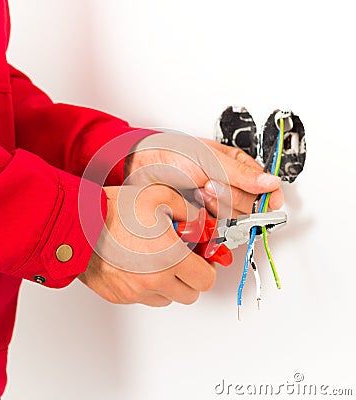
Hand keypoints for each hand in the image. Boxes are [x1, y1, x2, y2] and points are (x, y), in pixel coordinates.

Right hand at [79, 185, 215, 305]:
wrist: (78, 222)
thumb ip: (190, 212)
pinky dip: (145, 286)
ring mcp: (135, 292)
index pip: (206, 280)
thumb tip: (201, 225)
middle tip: (181, 259)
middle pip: (189, 294)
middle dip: (189, 277)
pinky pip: (142, 297)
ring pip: (166, 298)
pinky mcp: (118, 297)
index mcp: (171, 259)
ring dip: (168, 283)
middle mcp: (154, 281)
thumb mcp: (161, 197)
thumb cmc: (115, 210)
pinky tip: (136, 264)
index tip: (202, 259)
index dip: (207, 268)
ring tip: (155, 260)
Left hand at [125, 133, 283, 216]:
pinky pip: (217, 228)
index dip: (268, 198)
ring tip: (198, 190)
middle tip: (210, 183)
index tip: (264, 202)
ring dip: (216, 206)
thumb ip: (242, 174)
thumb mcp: (210, 159)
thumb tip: (272, 183)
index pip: (268, 188)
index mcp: (239, 167)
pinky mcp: (205, 219)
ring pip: (234, 218)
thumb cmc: (175, 154)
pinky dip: (207, 220)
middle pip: (251, 207)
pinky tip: (194, 206)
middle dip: (230, 197)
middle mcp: (232, 187)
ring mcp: (218, 204)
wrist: (143, 168)